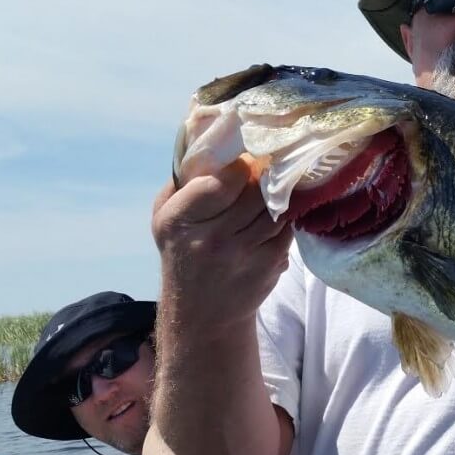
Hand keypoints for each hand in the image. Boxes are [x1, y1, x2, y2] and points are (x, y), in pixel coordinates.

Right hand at [151, 157, 292, 329]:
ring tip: (276, 185)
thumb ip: (185, 182)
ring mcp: (244, 255)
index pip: (222, 181)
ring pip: (275, 209)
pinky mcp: (269, 265)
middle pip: (255, 192)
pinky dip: (286, 217)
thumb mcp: (167, 217)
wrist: (203, 313)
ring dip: (279, 195)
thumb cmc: (183, 252)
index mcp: (181, 220)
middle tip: (271, 165)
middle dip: (265, 177)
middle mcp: (212, 239)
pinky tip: (279, 212)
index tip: (246, 160)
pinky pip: (287, 228)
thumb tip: (213, 141)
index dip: (240, 166)